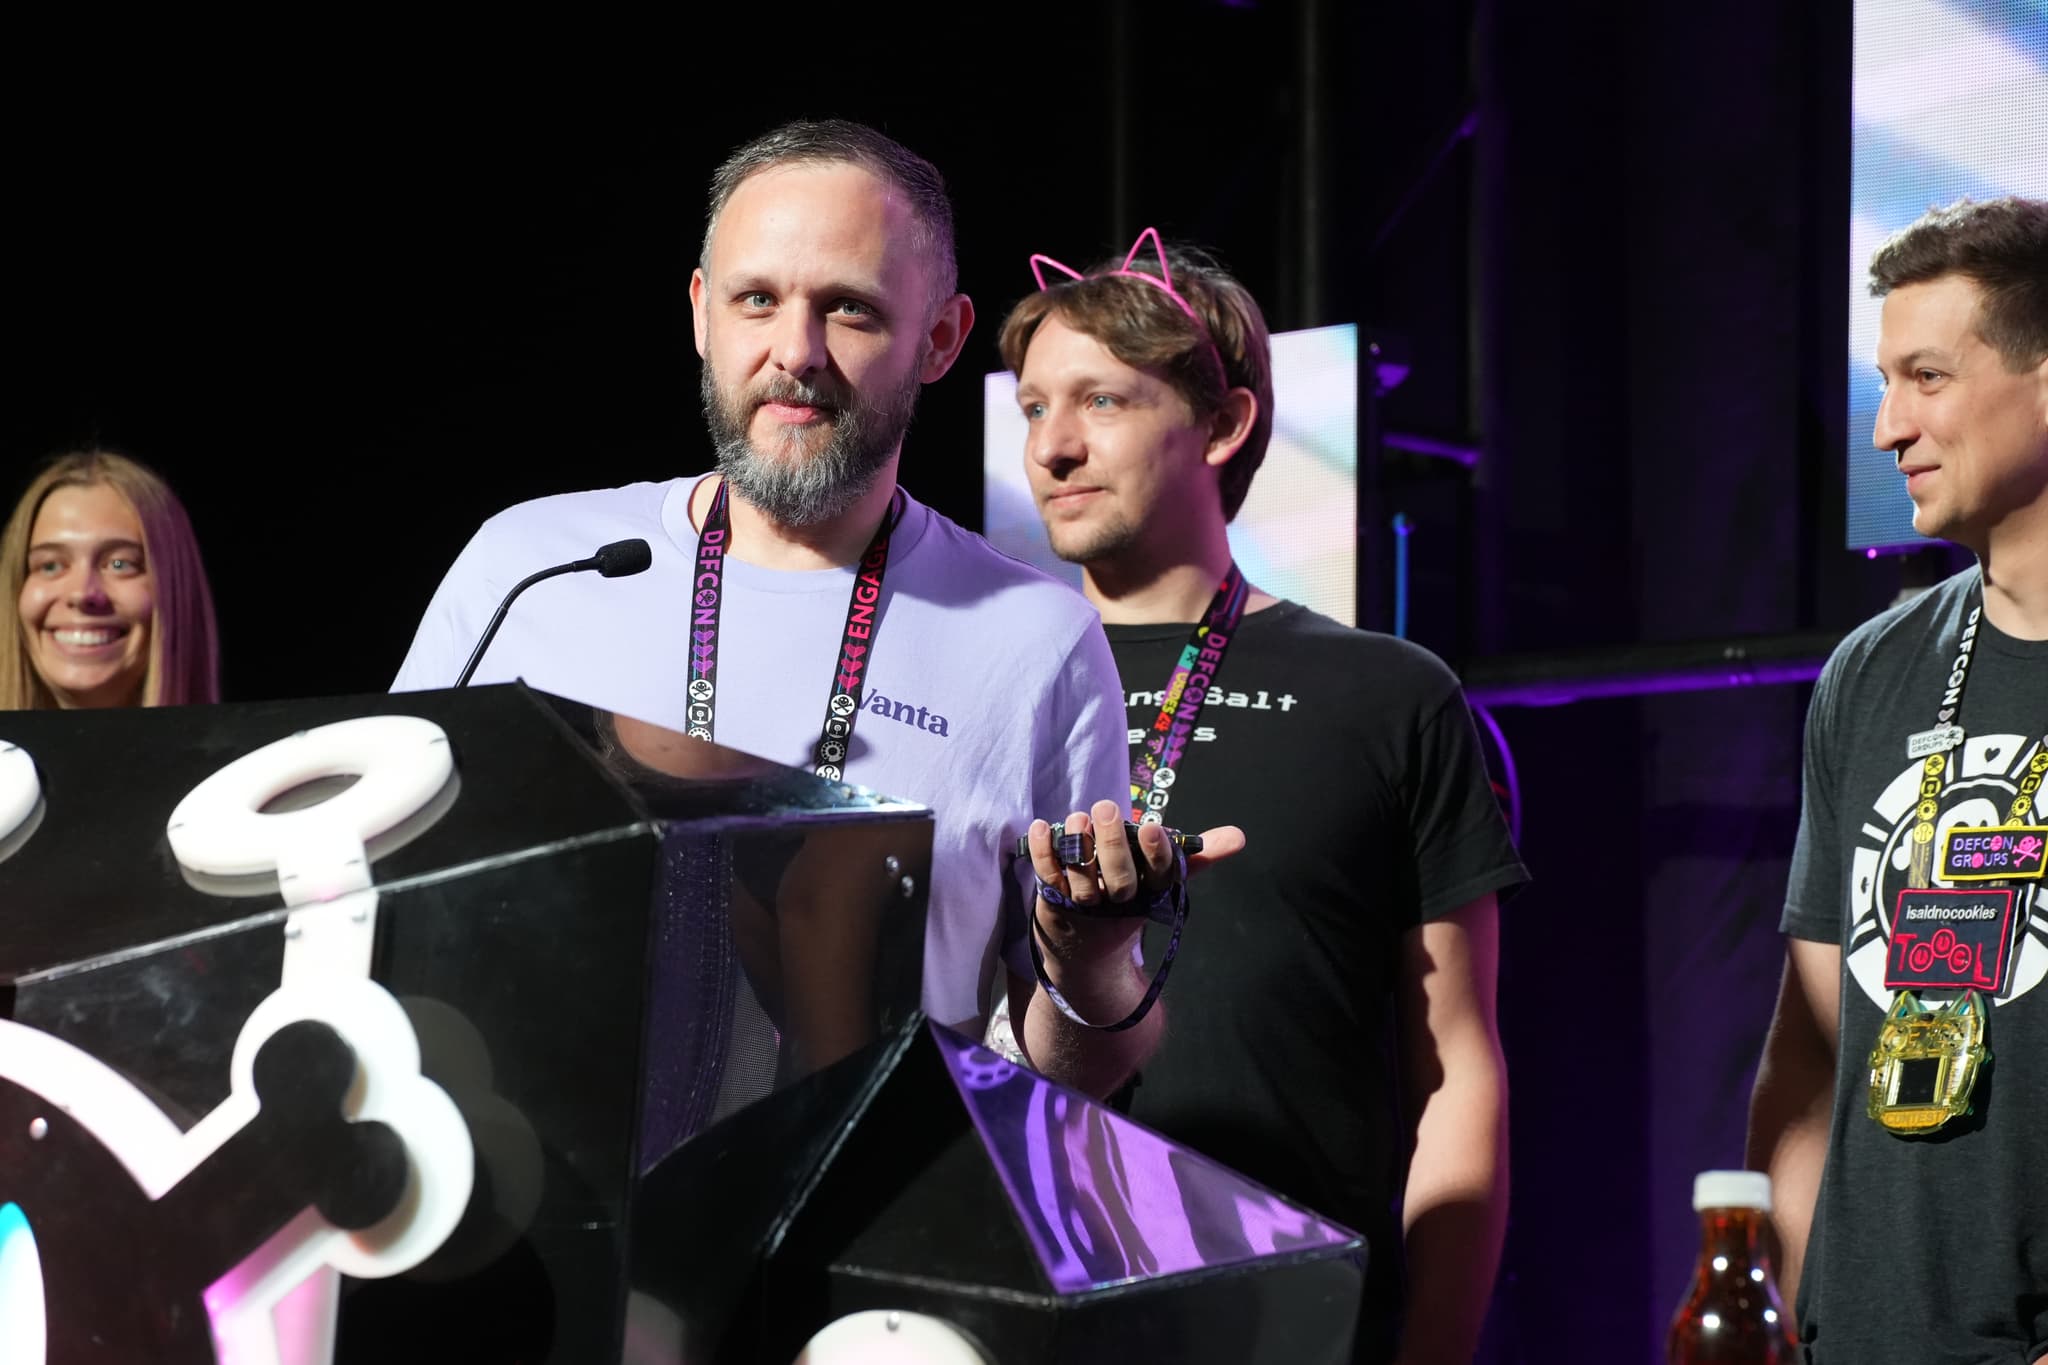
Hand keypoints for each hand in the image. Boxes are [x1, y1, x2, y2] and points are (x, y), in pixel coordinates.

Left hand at [1025, 801, 1244, 960]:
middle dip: (1114, 844)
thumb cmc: (1130, 903)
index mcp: (1150, 895)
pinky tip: (1040, 827)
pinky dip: (1042, 853)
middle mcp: (1118, 903)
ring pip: (1081, 879)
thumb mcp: (1163, 882)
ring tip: (1078, 816)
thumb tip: (1239, 837)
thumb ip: (1198, 855)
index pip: (1159, 875)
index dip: (1156, 853)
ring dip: (1078, 845)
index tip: (1152, 827)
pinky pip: (1047, 877)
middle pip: (1119, 878)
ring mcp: (1084, 905)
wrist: (1087, 956)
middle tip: (1108, 806)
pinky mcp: (1053, 902)